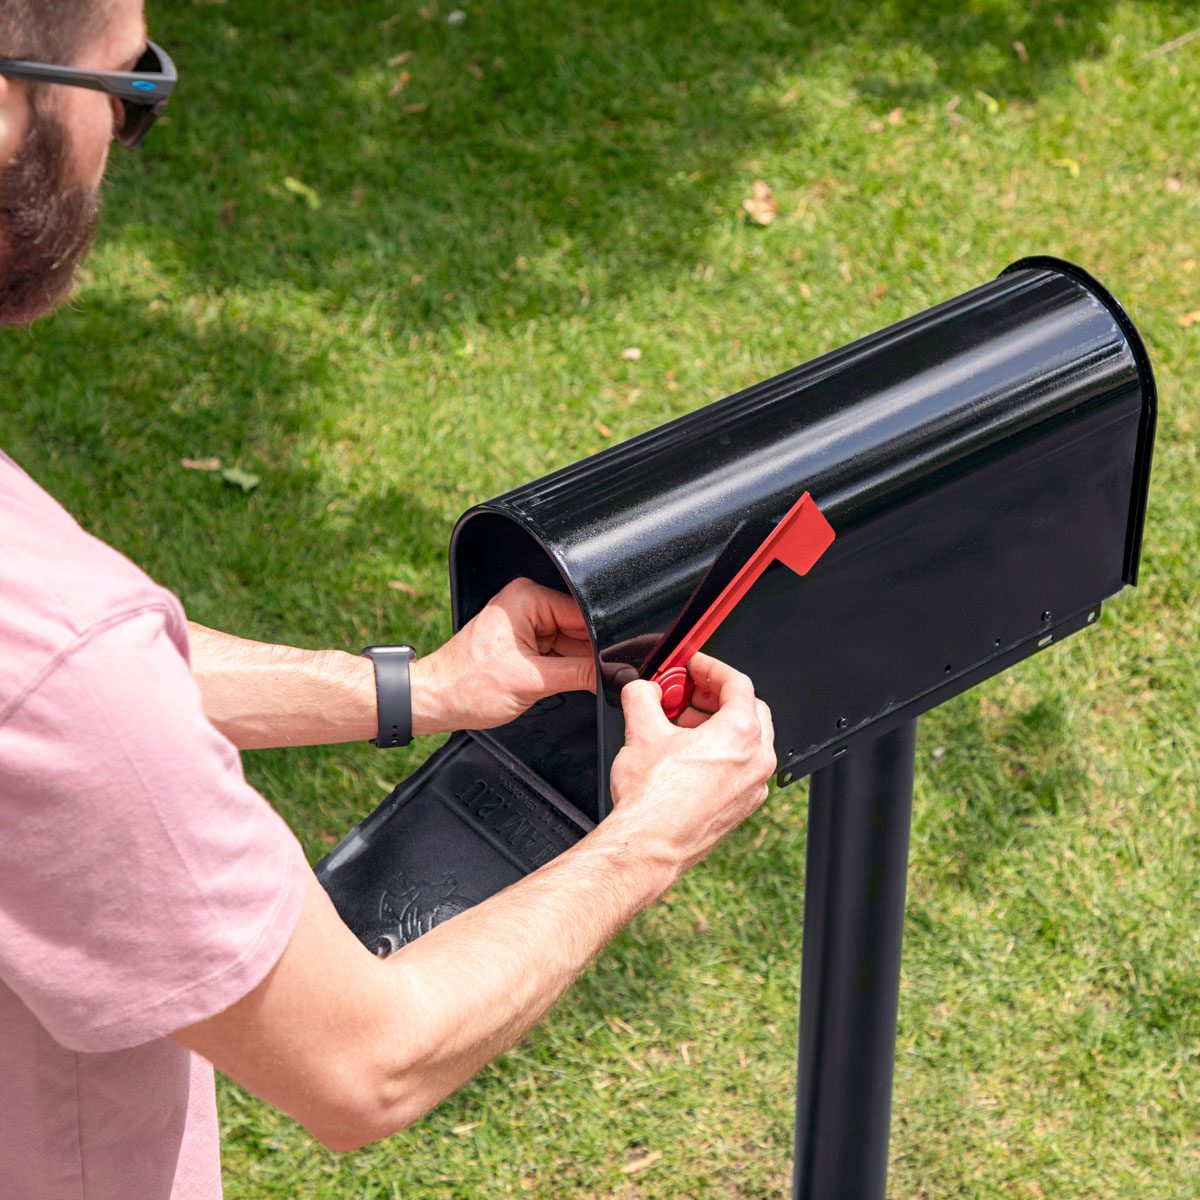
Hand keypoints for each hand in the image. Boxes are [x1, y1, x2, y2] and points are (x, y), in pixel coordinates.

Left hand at [412, 578, 595, 734]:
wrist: (436, 702)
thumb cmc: (467, 686)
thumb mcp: (533, 682)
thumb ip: (580, 675)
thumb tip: (613, 672)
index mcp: (527, 598)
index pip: (583, 612)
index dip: (604, 638)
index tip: (620, 658)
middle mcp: (527, 603)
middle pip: (581, 627)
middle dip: (591, 652)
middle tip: (604, 675)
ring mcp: (527, 623)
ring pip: (572, 643)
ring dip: (578, 663)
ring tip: (574, 681)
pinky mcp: (526, 642)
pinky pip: (559, 652)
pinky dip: (565, 668)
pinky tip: (563, 681)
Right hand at [604, 653, 775, 876]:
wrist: (648, 846)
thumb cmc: (652, 800)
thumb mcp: (640, 730)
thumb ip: (642, 695)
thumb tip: (642, 688)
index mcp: (740, 734)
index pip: (737, 683)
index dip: (711, 667)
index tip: (695, 665)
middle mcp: (756, 760)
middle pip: (750, 710)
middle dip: (717, 696)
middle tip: (689, 692)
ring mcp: (753, 787)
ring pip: (748, 740)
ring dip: (719, 724)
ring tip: (683, 725)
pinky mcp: (743, 806)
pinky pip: (742, 767)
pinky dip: (722, 752)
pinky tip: (689, 756)